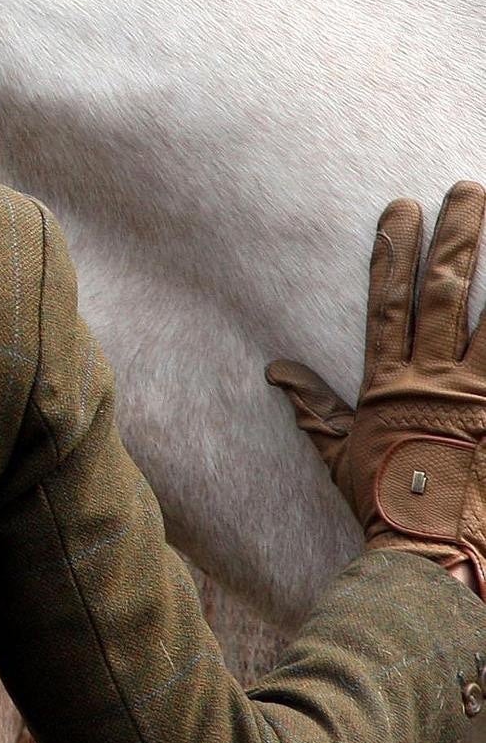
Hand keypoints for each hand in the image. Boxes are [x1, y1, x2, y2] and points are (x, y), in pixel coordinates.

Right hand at [269, 182, 485, 593]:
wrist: (430, 552)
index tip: (401, 209)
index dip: (392, 252)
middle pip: (445, 292)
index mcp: (388, 382)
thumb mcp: (341, 455)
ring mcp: (474, 395)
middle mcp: (432, 378)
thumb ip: (314, 409)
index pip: (387, 301)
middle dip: (457, 238)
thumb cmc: (384, 508)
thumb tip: (276, 372)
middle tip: (468, 190)